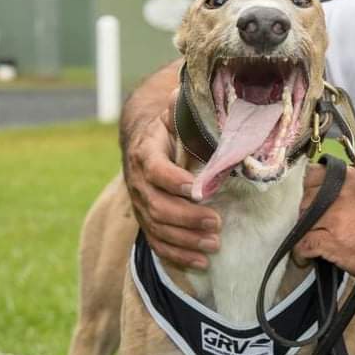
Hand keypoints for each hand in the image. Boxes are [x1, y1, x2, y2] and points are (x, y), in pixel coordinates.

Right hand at [122, 81, 221, 269]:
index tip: (198, 190)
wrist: (147, 144)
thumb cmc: (171, 129)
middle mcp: (138, 182)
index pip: (155, 169)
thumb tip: (188, 92)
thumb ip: (184, 110)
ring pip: (158, 228)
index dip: (174, 181)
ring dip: (187, 239)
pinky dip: (178, 255)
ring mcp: (141, 205)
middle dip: (187, 217)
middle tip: (216, 222)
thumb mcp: (177, 116)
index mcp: (146, 152)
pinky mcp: (147, 222)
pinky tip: (201, 262)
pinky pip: (158, 243)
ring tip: (214, 243)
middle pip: (157, 205)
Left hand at [294, 162, 354, 282]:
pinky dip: (301, 254)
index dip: (309, 190)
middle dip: (306, 214)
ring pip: (300, 222)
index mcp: (349, 178)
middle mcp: (338, 193)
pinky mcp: (328, 240)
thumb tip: (330, 190)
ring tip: (310, 243)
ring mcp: (332, 216)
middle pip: (304, 199)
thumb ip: (350, 188)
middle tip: (315, 226)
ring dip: (304, 233)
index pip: (313, 175)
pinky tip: (307, 259)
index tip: (311, 201)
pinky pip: (302, 245)